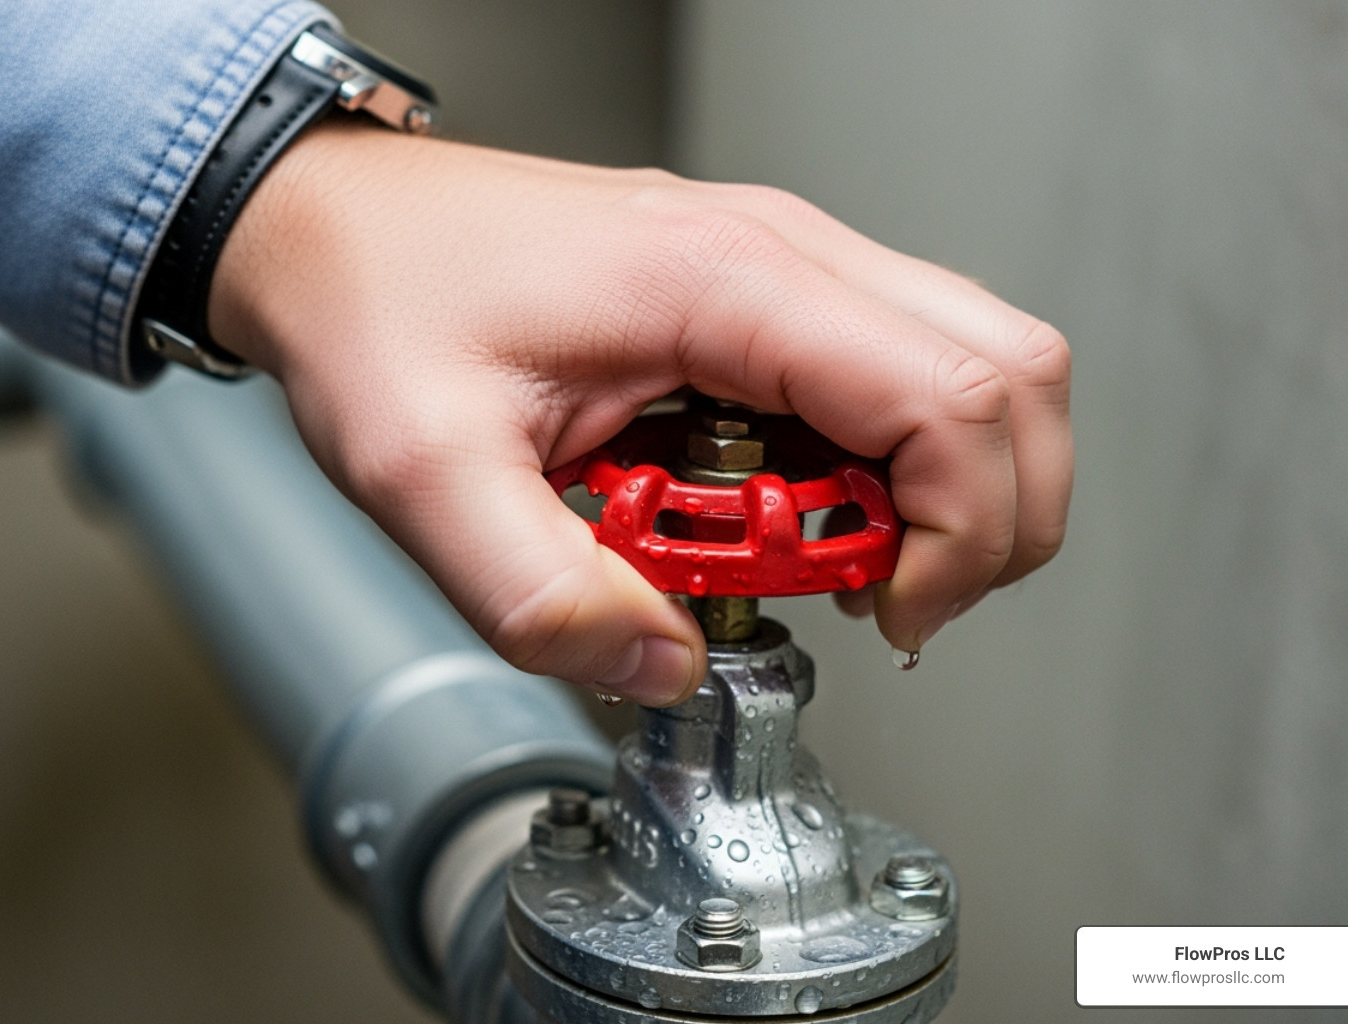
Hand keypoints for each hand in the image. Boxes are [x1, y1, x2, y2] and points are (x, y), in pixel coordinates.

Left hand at [209, 121, 1071, 705]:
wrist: (337, 228)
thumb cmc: (380, 301)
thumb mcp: (427, 474)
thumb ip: (543, 596)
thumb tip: (661, 665)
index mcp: (723, 284)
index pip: (950, 397)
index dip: (963, 535)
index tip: (892, 614)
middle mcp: (781, 251)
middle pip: (1009, 370)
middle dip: (988, 517)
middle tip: (885, 595)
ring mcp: (783, 263)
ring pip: (973, 366)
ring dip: (940, 490)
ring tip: (826, 556)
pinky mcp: (765, 294)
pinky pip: (892, 373)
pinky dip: (883, 464)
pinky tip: (788, 509)